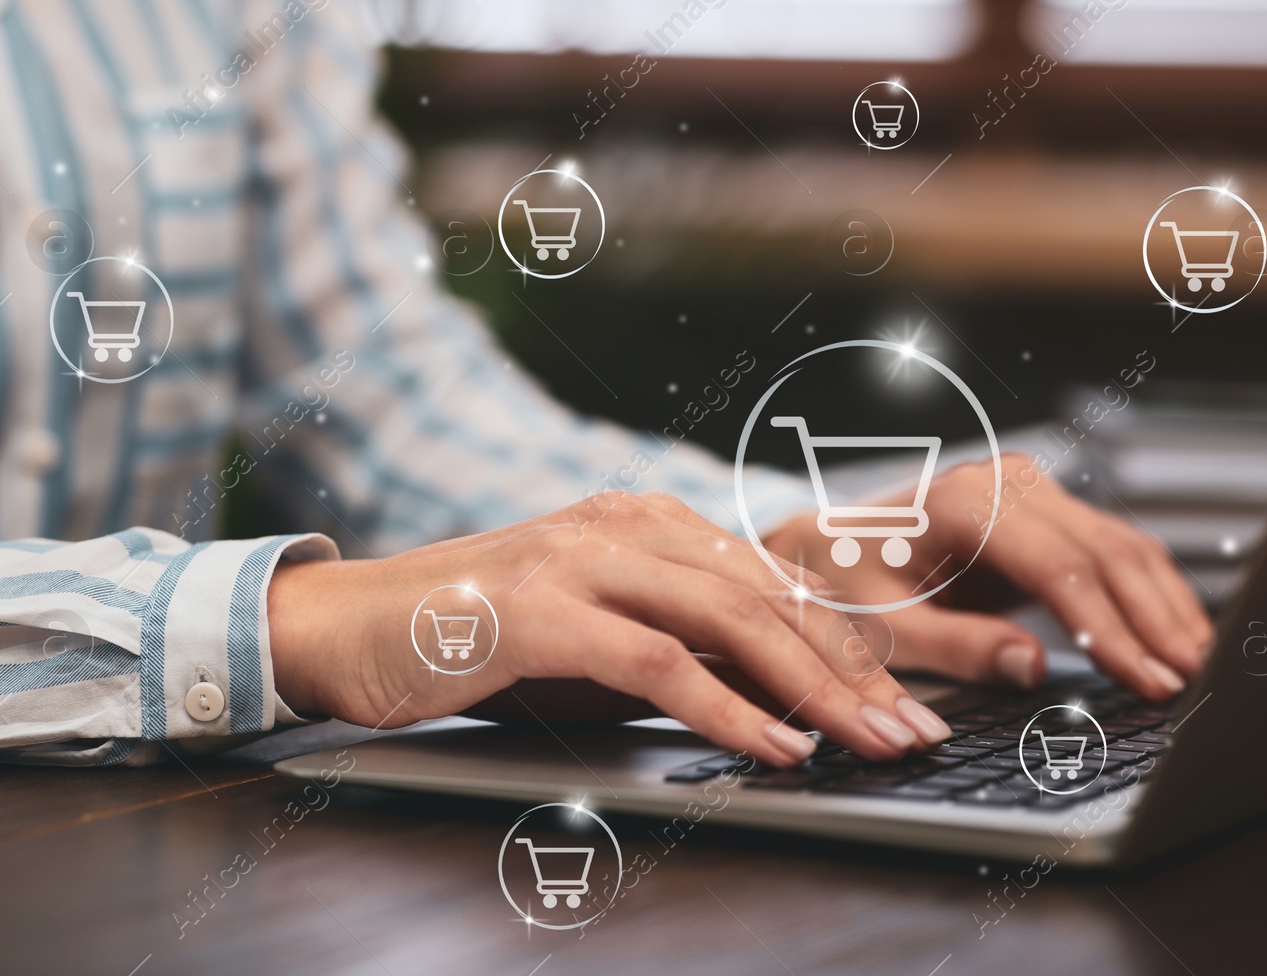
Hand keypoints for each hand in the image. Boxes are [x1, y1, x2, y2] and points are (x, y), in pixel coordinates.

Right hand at [267, 492, 953, 766]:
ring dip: (813, 689)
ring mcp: (581, 558)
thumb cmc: (476, 640)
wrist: (347, 627)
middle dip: (858, 671)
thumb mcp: (595, 640)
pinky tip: (774, 747)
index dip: (856, 642)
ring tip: (874, 743)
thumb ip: (679, 650)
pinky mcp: (538, 608)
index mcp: (648, 521)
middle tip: (919, 731)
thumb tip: (780, 698)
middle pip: (771, 598)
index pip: (777, 581)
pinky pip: (654, 660)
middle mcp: (625, 524)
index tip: (915, 700)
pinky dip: (723, 707)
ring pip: (729, 620)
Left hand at [762, 454, 1212, 700]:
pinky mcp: (1048, 512)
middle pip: (1106, 551)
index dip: (1112, 629)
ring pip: (1123, 546)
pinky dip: (1150, 595)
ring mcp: (1031, 490)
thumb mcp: (884, 626)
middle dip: (1156, 621)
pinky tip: (1176, 638)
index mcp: (962, 504)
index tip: (1150, 681)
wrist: (830, 546)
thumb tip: (1031, 667)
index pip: (1060, 567)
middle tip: (1195, 684)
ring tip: (1202, 669)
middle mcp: (1004, 483)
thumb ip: (954, 646)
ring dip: (1167, 607)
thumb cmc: (846, 585)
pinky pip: (1113, 552)